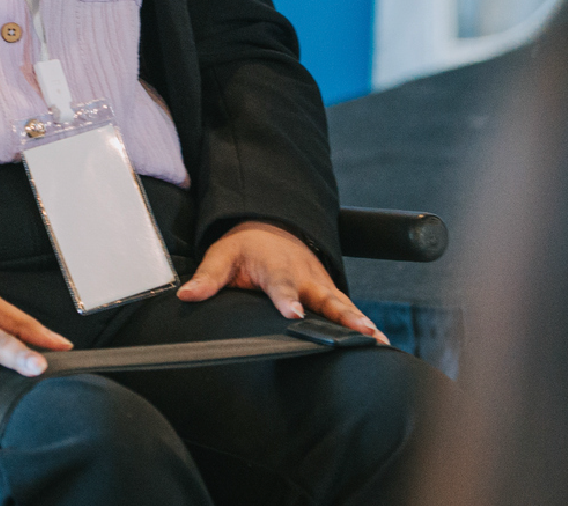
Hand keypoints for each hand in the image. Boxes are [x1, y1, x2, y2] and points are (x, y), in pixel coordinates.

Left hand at [176, 220, 389, 343]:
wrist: (269, 227)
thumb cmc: (245, 246)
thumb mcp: (221, 256)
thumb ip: (207, 277)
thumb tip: (187, 294)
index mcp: (276, 268)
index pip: (281, 286)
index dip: (287, 300)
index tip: (294, 314)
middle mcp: (303, 276)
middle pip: (325, 298)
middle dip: (344, 315)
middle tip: (361, 331)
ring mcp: (320, 284)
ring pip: (343, 304)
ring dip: (360, 321)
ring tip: (378, 340)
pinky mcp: (329, 291)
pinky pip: (348, 307)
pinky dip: (364, 323)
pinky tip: (380, 341)